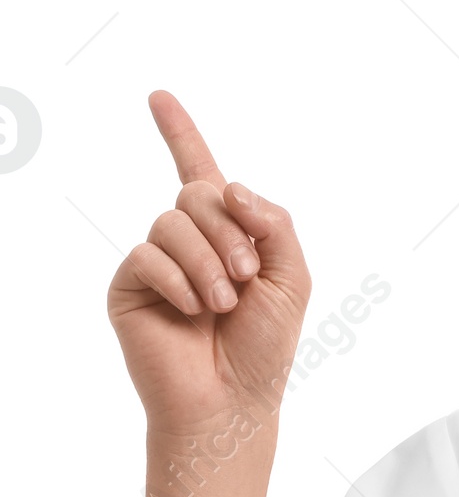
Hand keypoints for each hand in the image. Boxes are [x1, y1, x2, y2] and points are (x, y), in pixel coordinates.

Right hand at [108, 91, 311, 439]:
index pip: (201, 171)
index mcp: (227, 233)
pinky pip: (147, 253)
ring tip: (222, 305)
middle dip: (230, 230)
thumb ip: (273, 222)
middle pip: (197, 190)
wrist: (232, 400)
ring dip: (209, 262)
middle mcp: (187, 240)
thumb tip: (229, 186)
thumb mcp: (292, 276)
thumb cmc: (264, 345)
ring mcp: (155, 260)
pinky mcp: (129, 284)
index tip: (158, 96)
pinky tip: (192, 312)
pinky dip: (179, 281)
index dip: (180, 132)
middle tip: (246, 278)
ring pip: (174, 220)